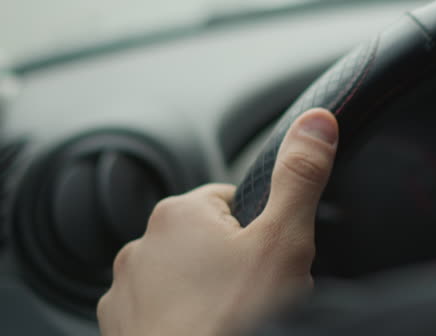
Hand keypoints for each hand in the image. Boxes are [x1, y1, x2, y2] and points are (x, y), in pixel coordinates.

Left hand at [97, 108, 338, 335]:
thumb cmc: (234, 320)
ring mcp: (124, 292)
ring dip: (202, 294)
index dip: (260, 230)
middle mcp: (141, 245)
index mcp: (179, 212)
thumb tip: (317, 120)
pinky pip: (156, 315)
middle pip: (205, 242)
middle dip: (231, 263)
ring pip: (179, 280)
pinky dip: (179, 323)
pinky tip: (207, 331)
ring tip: (231, 318)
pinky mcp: (118, 331)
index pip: (230, 202)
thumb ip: (301, 177)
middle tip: (257, 294)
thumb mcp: (284, 241)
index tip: (270, 260)